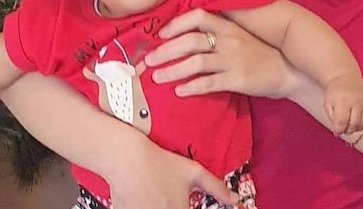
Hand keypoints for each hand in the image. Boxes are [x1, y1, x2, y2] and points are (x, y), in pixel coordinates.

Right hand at [108, 136, 236, 208]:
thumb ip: (216, 188)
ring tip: (156, 196)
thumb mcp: (193, 172)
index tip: (183, 203)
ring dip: (158, 206)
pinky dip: (142, 206)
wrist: (127, 159)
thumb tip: (235, 199)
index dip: (185, 207)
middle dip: (172, 205)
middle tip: (169, 197)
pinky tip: (143, 198)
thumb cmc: (160, 163)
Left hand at [144, 8, 296, 99]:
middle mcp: (229, 40)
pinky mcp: (239, 80)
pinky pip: (210, 83)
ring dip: (173, 70)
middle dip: (166, 51)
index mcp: (228, 26)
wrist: (289, 72)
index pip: (198, 16)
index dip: (177, 24)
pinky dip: (192, 87)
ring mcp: (234, 60)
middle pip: (190, 41)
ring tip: (157, 78)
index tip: (160, 34)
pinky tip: (179, 92)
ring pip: (196, 62)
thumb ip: (218, 32)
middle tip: (148, 61)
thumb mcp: (240, 36)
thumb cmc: (260, 53)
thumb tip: (185, 35)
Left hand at [323, 75, 362, 135]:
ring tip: (349, 123)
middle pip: (354, 124)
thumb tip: (338, 133)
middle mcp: (356, 100)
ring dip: (355, 127)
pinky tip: (356, 118)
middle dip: (347, 130)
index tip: (336, 133)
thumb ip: (332, 118)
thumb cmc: (335, 93)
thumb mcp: (328, 103)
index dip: (339, 130)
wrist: (345, 77)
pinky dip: (362, 122)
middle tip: (343, 128)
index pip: (342, 121)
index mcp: (342, 99)